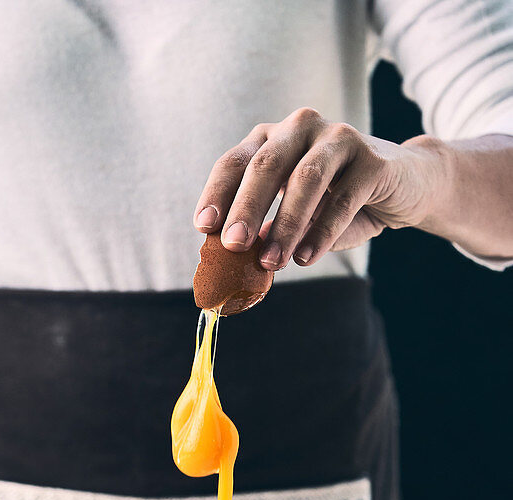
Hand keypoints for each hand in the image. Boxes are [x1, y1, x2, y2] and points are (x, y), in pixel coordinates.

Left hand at [193, 108, 442, 269]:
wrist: (404, 187)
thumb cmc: (338, 203)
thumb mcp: (296, 218)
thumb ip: (267, 233)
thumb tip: (233, 263)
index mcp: (273, 139)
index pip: (235, 162)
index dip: (217, 193)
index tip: (204, 226)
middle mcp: (301, 128)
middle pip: (265, 166)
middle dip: (246, 209)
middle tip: (233, 245)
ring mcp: (338, 138)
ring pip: (304, 179)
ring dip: (285, 225)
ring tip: (272, 262)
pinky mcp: (372, 159)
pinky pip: (342, 198)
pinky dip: (322, 232)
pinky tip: (307, 257)